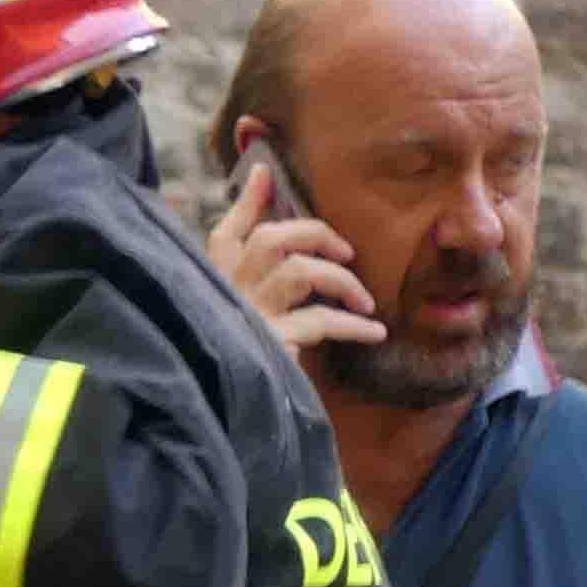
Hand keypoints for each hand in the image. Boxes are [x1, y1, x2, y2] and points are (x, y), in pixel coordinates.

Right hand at [206, 156, 382, 364]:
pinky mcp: (271, 344)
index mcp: (212, 282)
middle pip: (269, 240)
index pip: (225, 231)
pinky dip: (353, 324)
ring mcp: (247, 316)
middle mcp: (226, 293)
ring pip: (298, 271)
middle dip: (313, 234)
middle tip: (345, 253)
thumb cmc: (236, 365)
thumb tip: (267, 235)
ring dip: (340, 280)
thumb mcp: (237, 316)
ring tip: (365, 301)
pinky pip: (320, 321)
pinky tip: (374, 332)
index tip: (266, 172)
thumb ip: (251, 283)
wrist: (224, 414)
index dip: (248, 201)